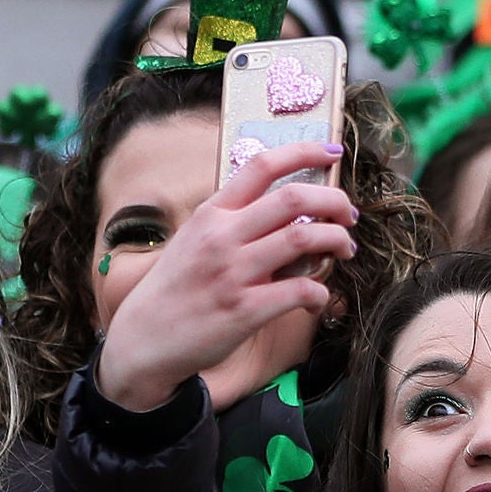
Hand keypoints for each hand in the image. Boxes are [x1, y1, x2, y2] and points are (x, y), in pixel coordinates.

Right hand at [91, 143, 357, 412]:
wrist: (143, 340)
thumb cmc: (174, 291)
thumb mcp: (193, 241)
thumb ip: (232, 224)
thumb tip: (284, 213)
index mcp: (212, 213)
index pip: (262, 165)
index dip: (304, 151)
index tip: (332, 153)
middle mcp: (222, 236)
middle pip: (293, 198)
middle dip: (334, 200)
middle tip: (348, 215)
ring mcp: (233, 273)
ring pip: (303, 238)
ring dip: (336, 240)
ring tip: (344, 249)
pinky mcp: (244, 310)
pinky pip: (300, 290)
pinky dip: (321, 292)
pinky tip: (318, 298)